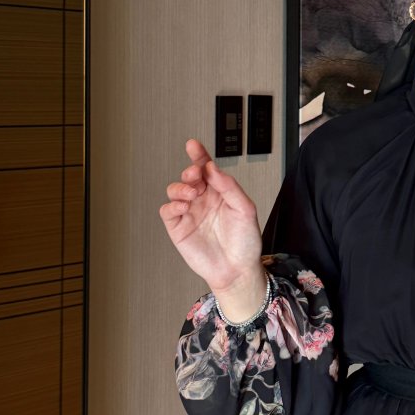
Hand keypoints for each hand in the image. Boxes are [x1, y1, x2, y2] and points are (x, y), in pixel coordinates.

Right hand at [159, 138, 263, 293]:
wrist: (237, 269)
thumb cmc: (245, 242)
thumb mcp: (245, 210)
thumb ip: (229, 187)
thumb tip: (213, 169)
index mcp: (219, 192)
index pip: (206, 169)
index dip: (199, 155)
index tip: (193, 145)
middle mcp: (203, 200)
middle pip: (189, 177)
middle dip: (190, 171)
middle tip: (195, 174)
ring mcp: (190, 212)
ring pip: (175, 190)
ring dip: (180, 187)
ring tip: (192, 192)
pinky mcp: (179, 227)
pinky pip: (168, 211)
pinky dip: (172, 205)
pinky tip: (183, 206)